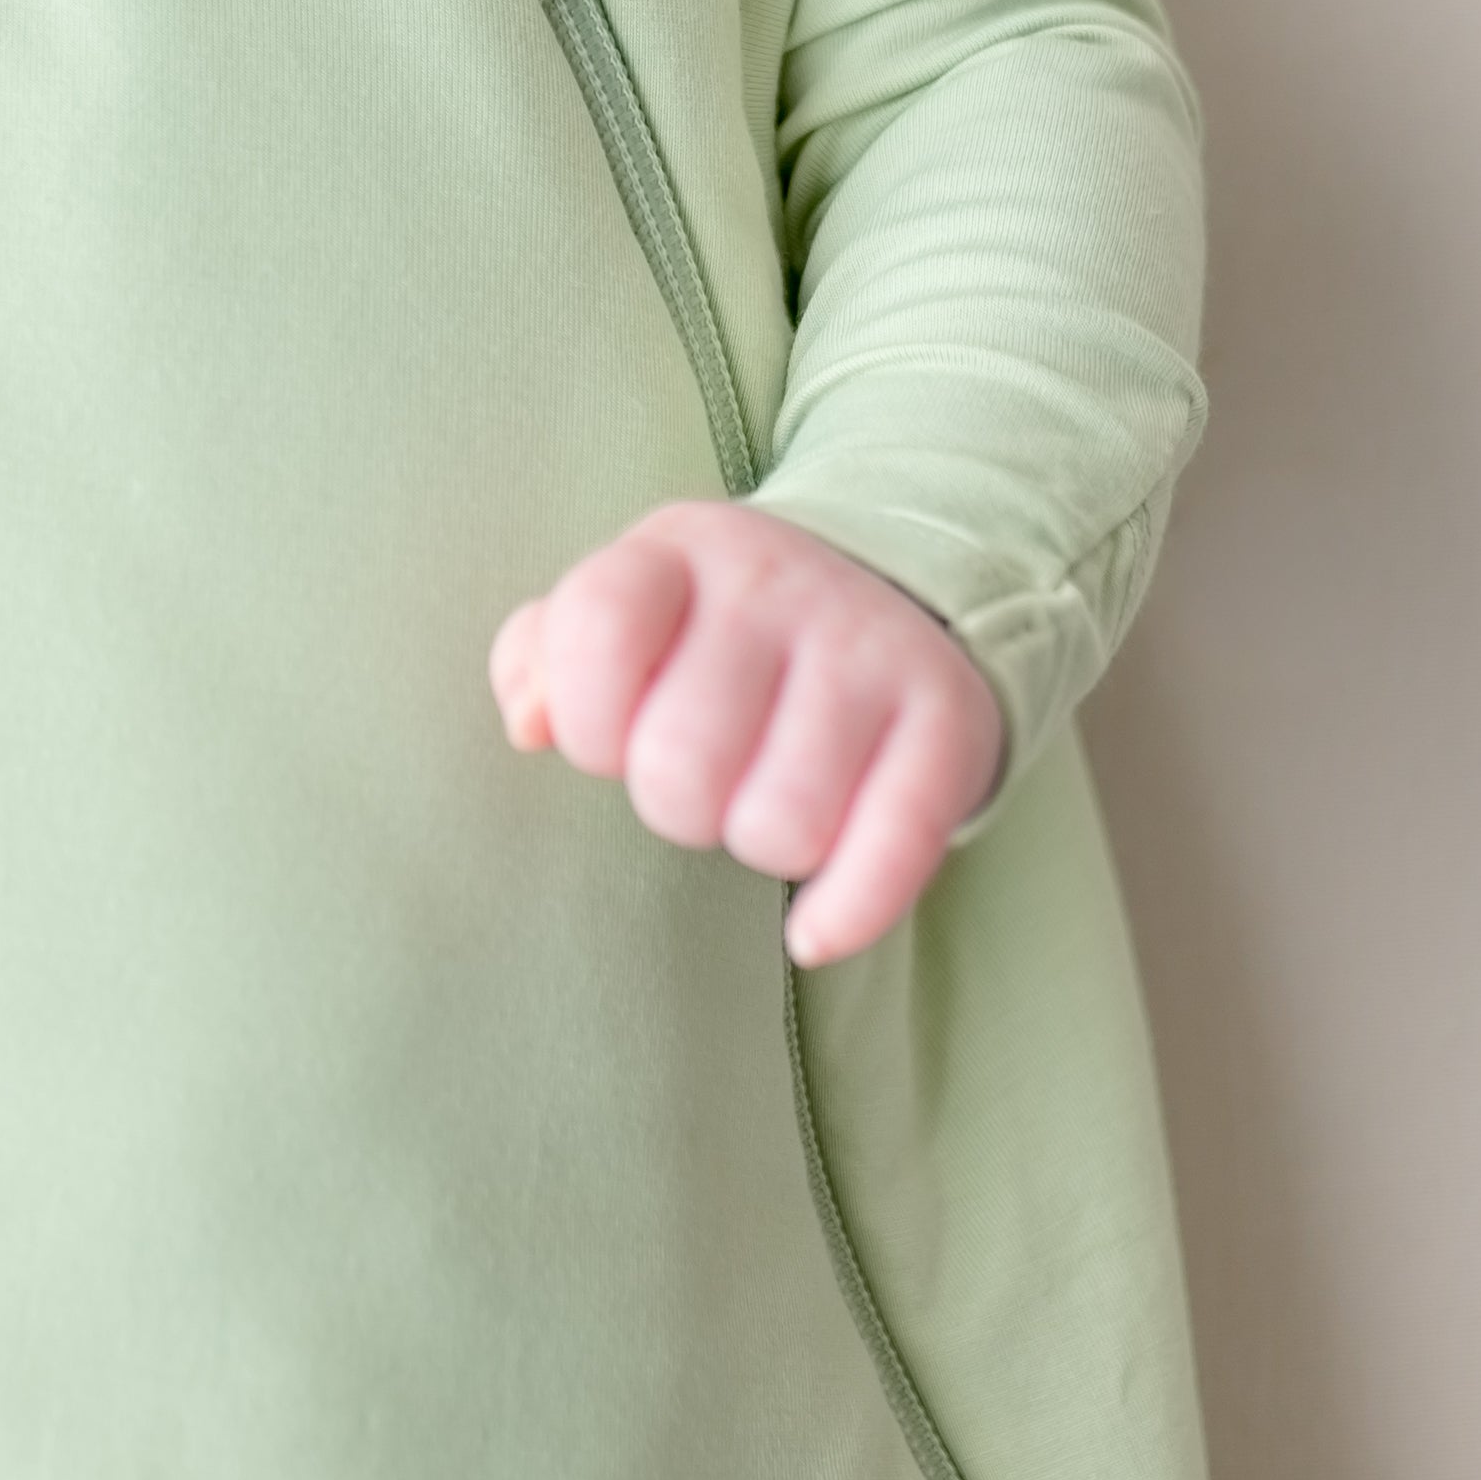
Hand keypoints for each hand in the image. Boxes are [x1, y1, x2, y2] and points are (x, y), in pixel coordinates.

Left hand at [490, 501, 1002, 965]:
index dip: (587, 718)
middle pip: (680, 764)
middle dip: (675, 802)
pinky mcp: (949, 717)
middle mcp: (777, 584)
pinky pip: (895, 848)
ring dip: (759, 842)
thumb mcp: (624, 609)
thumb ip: (541, 658)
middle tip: (703, 777)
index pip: (596, 630)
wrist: (888, 587)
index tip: (614, 732)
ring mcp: (868, 647)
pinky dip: (846, 911)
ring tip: (768, 796)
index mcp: (680, 551)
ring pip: (780, 824)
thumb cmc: (713, 631)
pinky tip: (813, 928)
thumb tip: (530, 725)